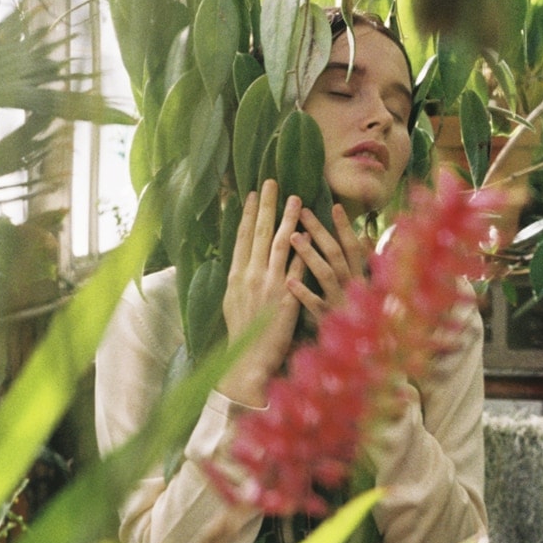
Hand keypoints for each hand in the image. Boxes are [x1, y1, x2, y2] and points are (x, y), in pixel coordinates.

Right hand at [218, 180, 304, 405]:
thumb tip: (241, 260)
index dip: (248, 215)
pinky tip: (309, 231)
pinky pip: (297, 267)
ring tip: (295, 198)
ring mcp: (269, 284)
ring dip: (287, 219)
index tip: (252, 194)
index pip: (242, 238)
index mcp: (236, 276)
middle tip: (272, 183)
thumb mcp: (233, 301)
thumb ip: (239, 278)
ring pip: (280, 244)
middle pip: (260, 234)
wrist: (249, 359)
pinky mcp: (286, 296)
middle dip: (266, 206)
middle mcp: (251, 275)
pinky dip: (303, 249)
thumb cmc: (242, 332)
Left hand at [287, 204, 370, 318]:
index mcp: (358, 277)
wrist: (362, 354)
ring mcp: (340, 303)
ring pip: (327, 274)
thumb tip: (364, 238)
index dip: (345, 226)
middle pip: (337, 254)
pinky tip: (289, 281)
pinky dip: (303, 294)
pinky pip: (316, 306)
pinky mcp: (329, 322)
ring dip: (311, 255)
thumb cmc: (358, 318)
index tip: (335, 205)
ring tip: (293, 237)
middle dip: (321, 231)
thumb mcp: (361, 290)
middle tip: (303, 211)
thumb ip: (359, 266)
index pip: (352, 246)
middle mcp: (352, 287)